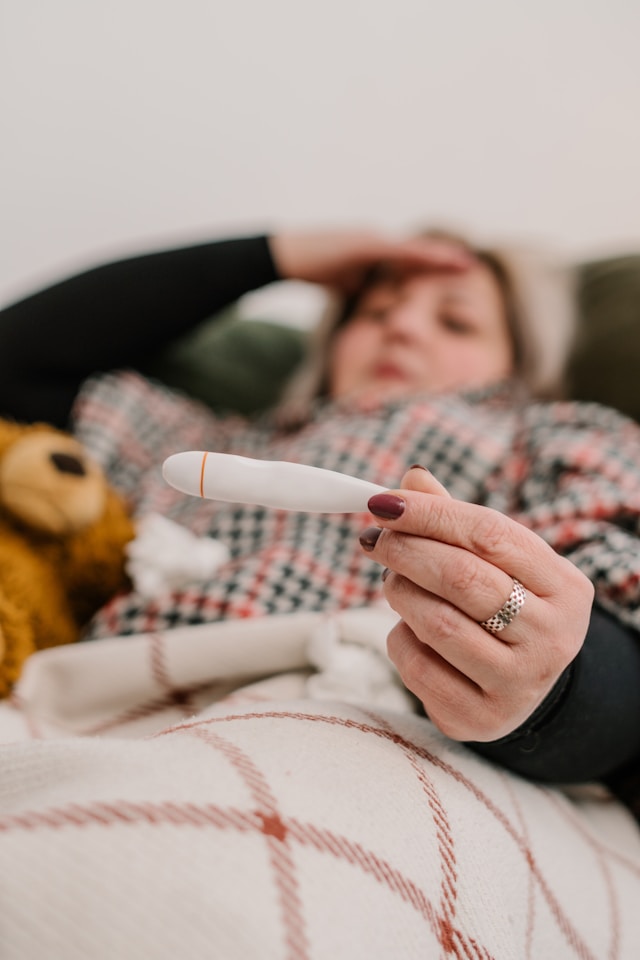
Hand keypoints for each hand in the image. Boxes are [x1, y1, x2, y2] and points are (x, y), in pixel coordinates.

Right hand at [269, 230, 472, 293]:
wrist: (284, 255)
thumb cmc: (309, 267)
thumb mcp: (340, 281)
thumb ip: (357, 285)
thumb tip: (366, 296)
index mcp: (373, 250)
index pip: (410, 259)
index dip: (434, 265)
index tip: (457, 272)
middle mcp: (377, 240)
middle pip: (418, 250)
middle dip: (445, 258)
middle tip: (472, 265)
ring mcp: (371, 239)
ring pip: (414, 249)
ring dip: (440, 256)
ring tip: (464, 262)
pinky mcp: (364, 244)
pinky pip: (398, 251)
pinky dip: (419, 256)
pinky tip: (437, 261)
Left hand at [358, 467, 593, 741]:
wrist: (523, 686)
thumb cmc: (506, 607)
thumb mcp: (500, 563)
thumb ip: (456, 521)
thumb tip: (411, 480)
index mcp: (565, 587)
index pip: (490, 534)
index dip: (430, 514)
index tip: (384, 502)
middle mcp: (552, 638)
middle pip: (462, 578)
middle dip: (406, 550)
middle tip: (374, 539)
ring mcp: (518, 683)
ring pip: (436, 623)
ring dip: (399, 592)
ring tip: (392, 579)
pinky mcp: (479, 718)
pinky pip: (417, 665)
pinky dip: (399, 637)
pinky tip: (407, 627)